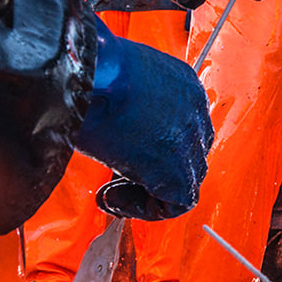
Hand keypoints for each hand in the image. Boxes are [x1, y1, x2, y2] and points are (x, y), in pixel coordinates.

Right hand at [72, 19, 212, 219]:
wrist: (87, 75)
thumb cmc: (89, 73)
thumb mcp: (115, 82)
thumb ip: (127, 105)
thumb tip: (116, 125)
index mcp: (182, 83)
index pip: (183, 125)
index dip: (156, 146)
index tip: (125, 152)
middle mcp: (194, 108)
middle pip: (190, 152)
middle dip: (156, 169)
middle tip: (119, 174)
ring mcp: (189, 139)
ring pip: (186, 179)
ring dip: (150, 189)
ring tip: (114, 188)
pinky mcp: (177, 169)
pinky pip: (177, 203)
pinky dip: (147, 208)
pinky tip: (114, 197)